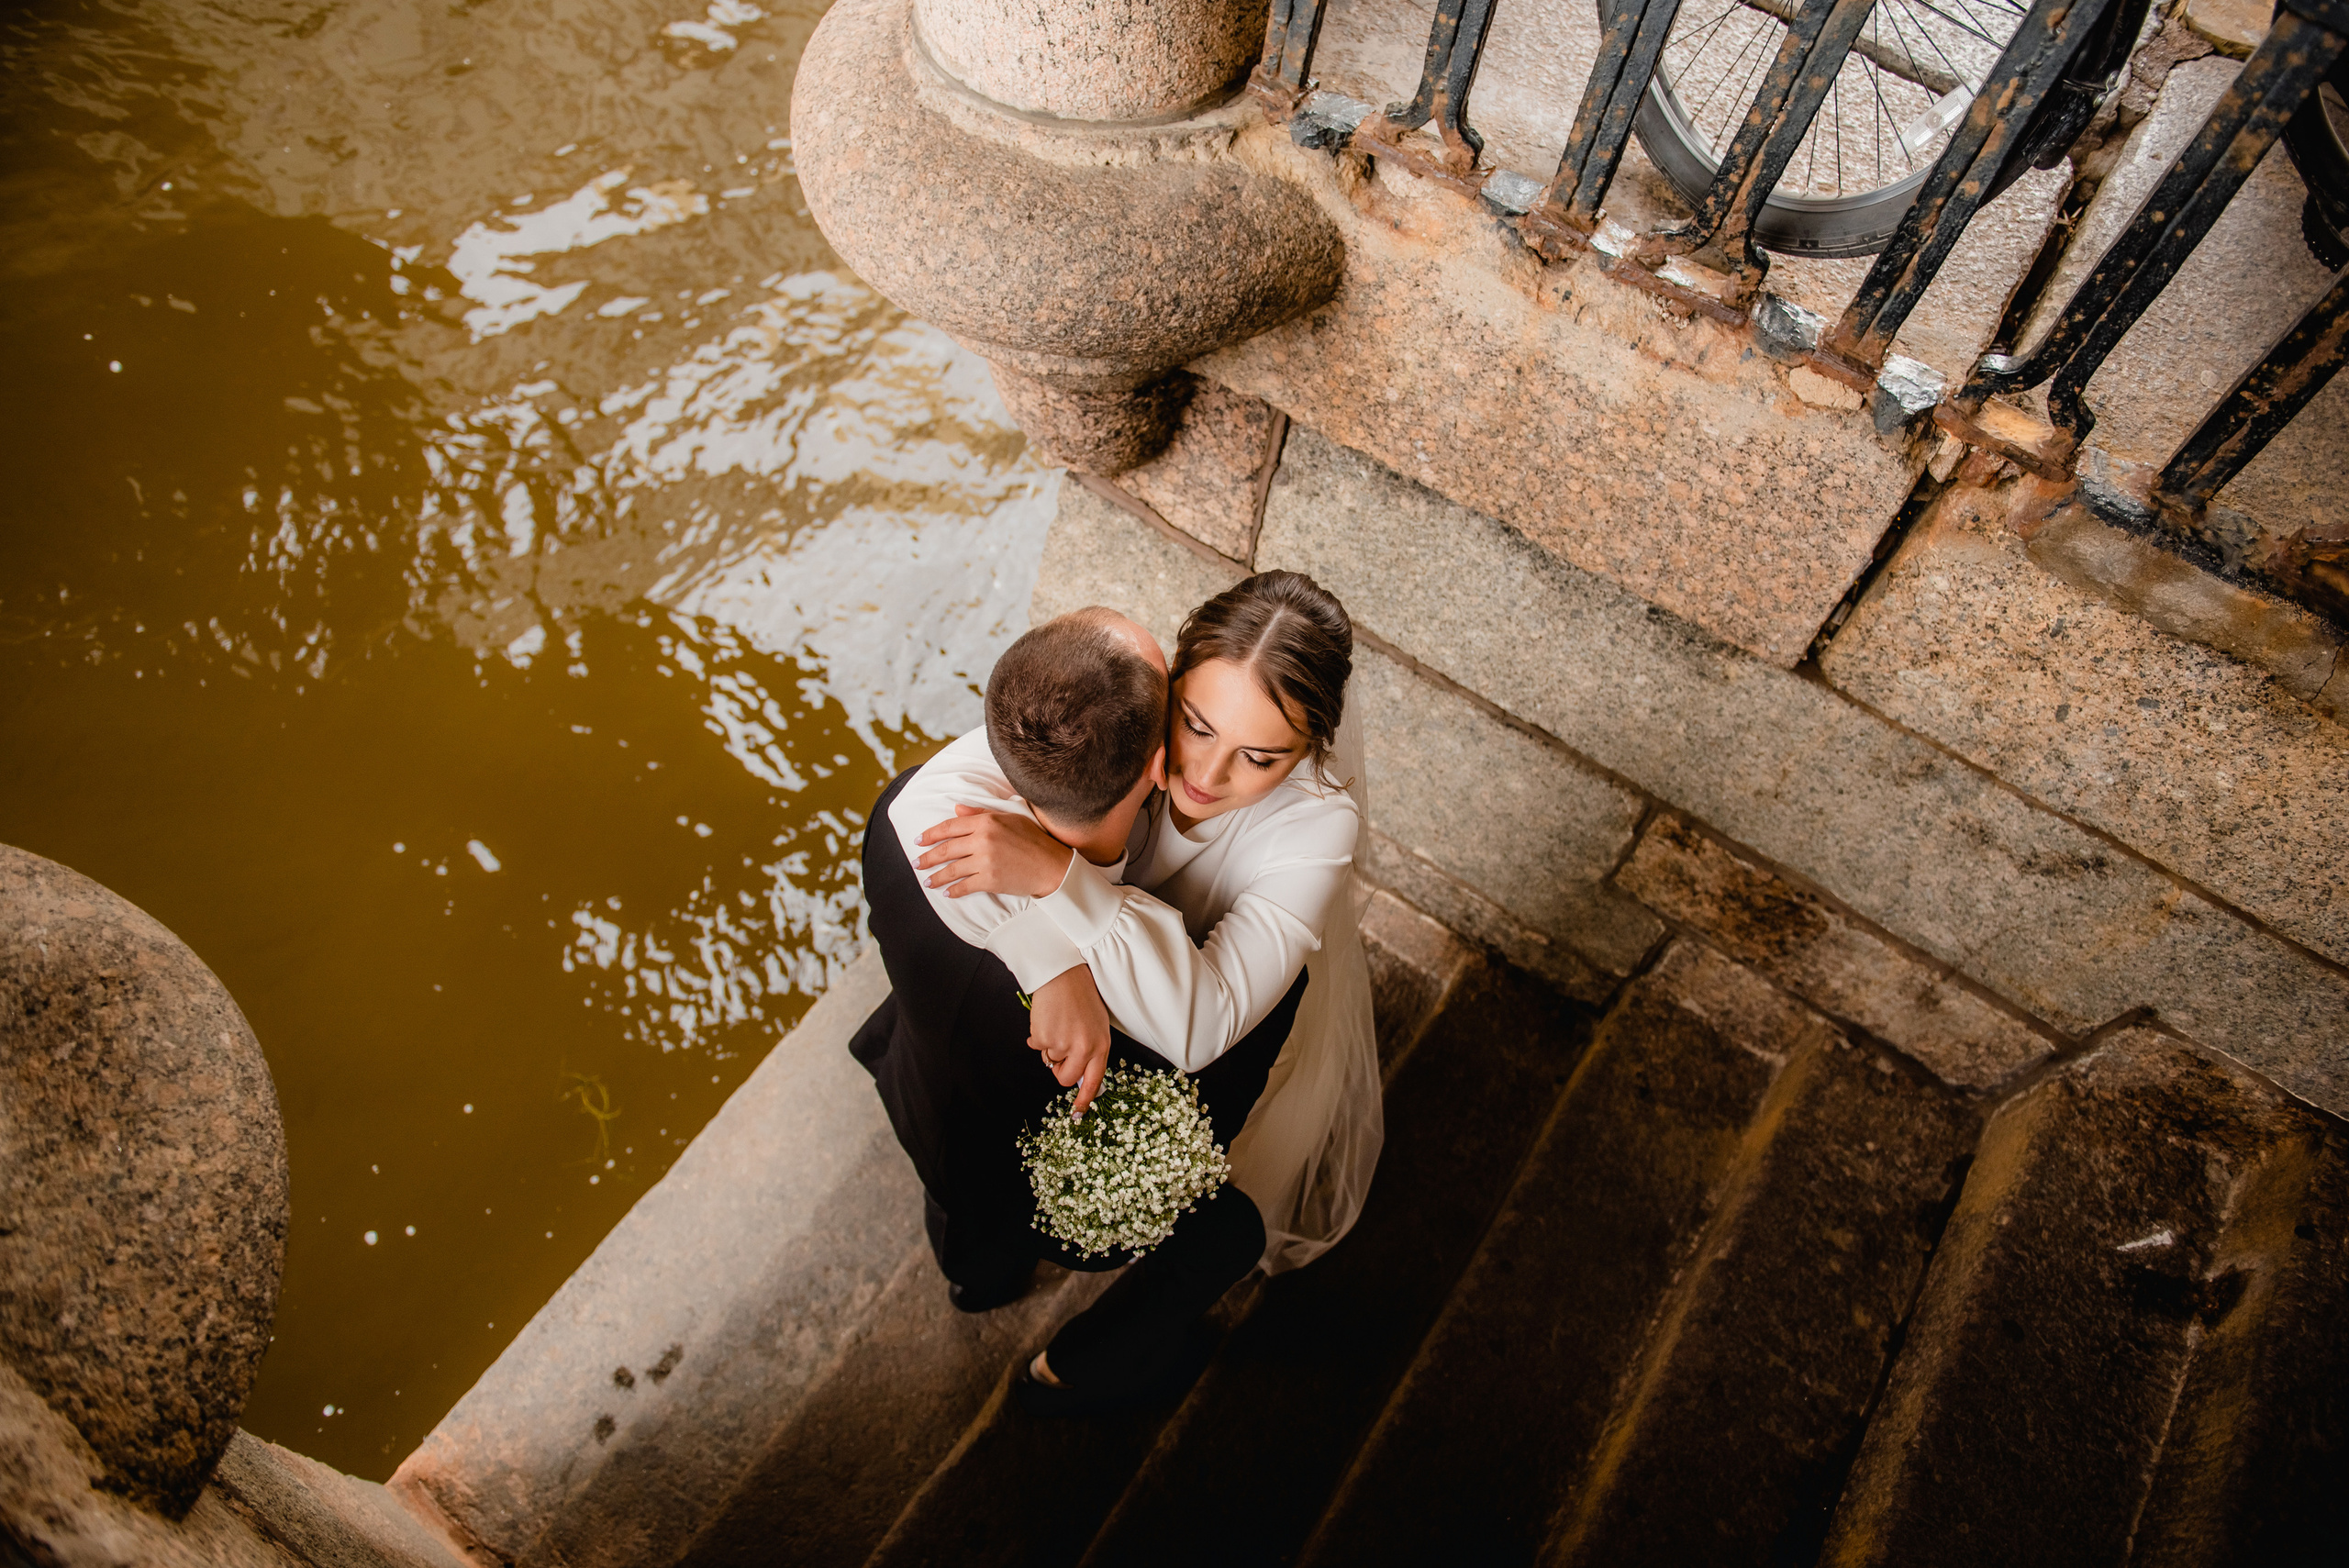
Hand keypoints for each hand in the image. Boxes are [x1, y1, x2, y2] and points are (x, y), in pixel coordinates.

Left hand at [916, 805, 1072, 898]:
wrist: (1052, 865)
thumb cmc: (1033, 840)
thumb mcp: (1009, 818)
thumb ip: (980, 813)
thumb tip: (956, 809)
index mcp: (986, 821)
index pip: (950, 827)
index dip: (931, 834)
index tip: (918, 841)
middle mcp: (983, 839)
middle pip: (946, 849)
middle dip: (927, 857)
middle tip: (916, 863)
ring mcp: (986, 860)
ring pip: (952, 870)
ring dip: (936, 877)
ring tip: (927, 882)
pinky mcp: (990, 880)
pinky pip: (965, 886)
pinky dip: (954, 891)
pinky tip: (947, 893)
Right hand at [1028, 964, 1110, 1114]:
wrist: (1064, 974)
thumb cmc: (1081, 996)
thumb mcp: (1096, 1024)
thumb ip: (1090, 1049)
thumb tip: (1076, 1073)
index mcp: (1101, 1046)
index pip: (1094, 1081)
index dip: (1084, 1099)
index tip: (1077, 1113)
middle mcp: (1084, 1049)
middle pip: (1065, 1078)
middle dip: (1058, 1069)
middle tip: (1058, 1052)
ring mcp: (1063, 1044)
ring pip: (1050, 1059)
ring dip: (1049, 1045)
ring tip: (1057, 1021)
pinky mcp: (1045, 1037)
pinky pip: (1037, 1046)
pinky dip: (1038, 1035)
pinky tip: (1046, 1018)